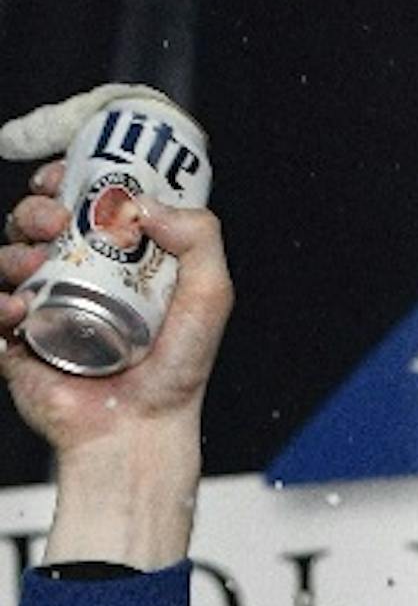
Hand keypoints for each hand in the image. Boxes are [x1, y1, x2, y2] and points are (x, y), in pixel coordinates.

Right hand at [0, 158, 231, 565]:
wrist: (139, 429)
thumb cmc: (177, 371)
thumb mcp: (209, 297)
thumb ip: (201, 240)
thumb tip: (145, 202)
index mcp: (117, 263)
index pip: (79, 205)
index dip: (64, 181)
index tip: (62, 175)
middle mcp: (76, 280)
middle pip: (34, 224)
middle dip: (33, 209)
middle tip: (54, 220)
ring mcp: (42, 309)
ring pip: (5, 258)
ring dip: (12, 250)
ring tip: (35, 265)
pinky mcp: (14, 342)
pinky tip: (16, 310)